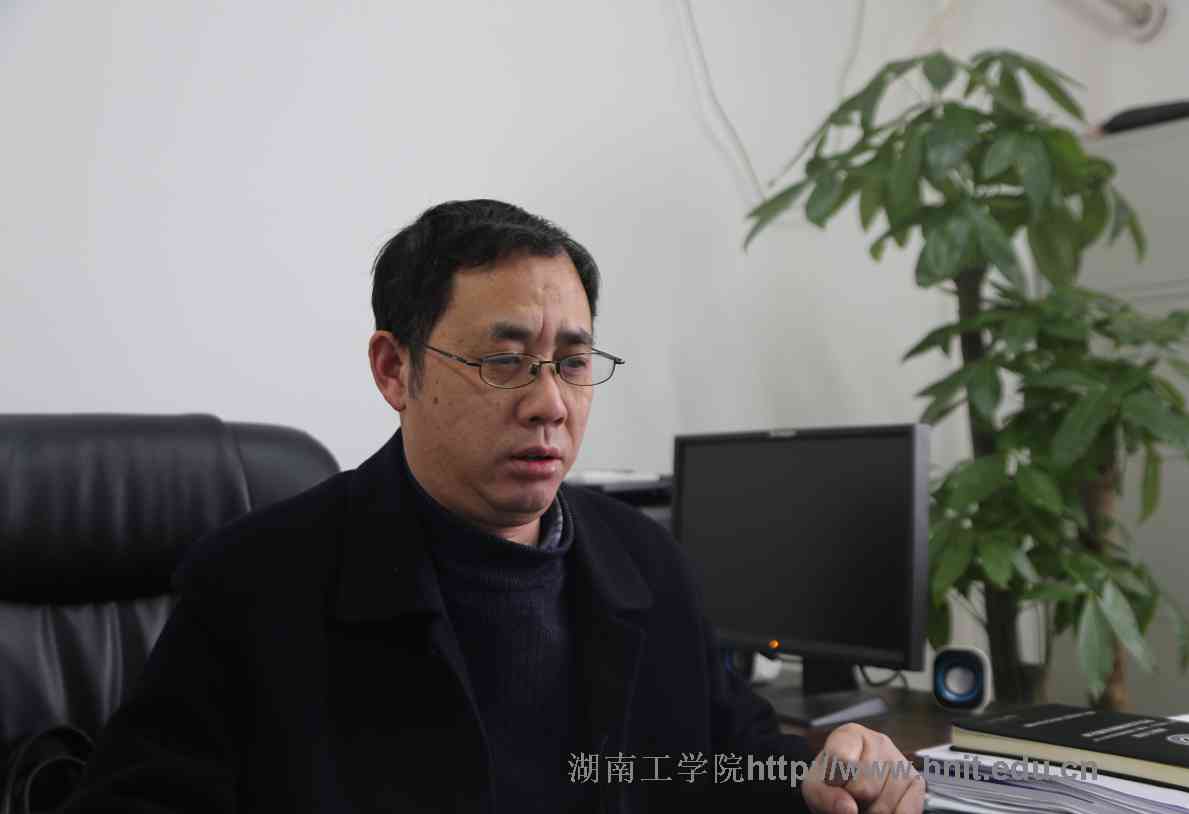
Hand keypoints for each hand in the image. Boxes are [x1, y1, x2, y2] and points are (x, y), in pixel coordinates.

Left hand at [800, 723, 925, 813]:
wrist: (848, 788)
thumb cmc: (832, 783)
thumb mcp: (815, 787)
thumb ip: (824, 795)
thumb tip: (849, 809)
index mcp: (850, 735)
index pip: (841, 759)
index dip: (834, 780)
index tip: (832, 782)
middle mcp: (879, 742)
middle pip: (864, 787)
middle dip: (855, 799)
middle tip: (850, 795)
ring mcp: (901, 761)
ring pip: (884, 804)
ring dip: (872, 811)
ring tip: (865, 801)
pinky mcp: (916, 783)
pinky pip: (907, 811)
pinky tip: (879, 807)